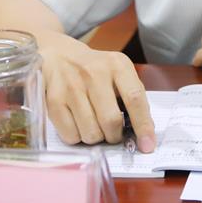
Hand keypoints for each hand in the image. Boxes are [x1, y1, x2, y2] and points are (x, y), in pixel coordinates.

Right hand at [36, 29, 155, 151]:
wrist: (60, 57)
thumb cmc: (96, 71)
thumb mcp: (119, 73)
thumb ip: (132, 98)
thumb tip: (144, 134)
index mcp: (117, 65)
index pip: (135, 98)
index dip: (143, 125)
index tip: (147, 145)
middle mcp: (94, 73)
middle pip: (111, 121)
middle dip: (115, 136)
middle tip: (113, 133)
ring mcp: (72, 86)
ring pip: (91, 133)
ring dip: (96, 138)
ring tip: (94, 125)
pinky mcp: (54, 100)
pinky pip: (70, 136)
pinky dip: (78, 137)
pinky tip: (78, 123)